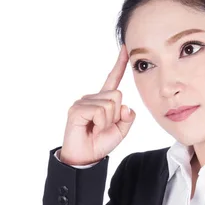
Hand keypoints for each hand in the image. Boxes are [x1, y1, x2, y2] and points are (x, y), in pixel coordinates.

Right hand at [61, 44, 135, 165]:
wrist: (86, 156)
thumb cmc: (101, 143)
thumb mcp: (121, 130)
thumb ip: (127, 117)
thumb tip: (126, 106)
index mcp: (104, 100)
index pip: (113, 79)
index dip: (120, 64)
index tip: (126, 48)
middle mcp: (93, 98)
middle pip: (117, 95)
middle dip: (116, 115)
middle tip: (104, 127)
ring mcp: (83, 102)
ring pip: (110, 104)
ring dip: (108, 122)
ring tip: (96, 129)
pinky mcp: (77, 109)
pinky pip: (100, 111)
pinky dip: (100, 123)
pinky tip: (91, 128)